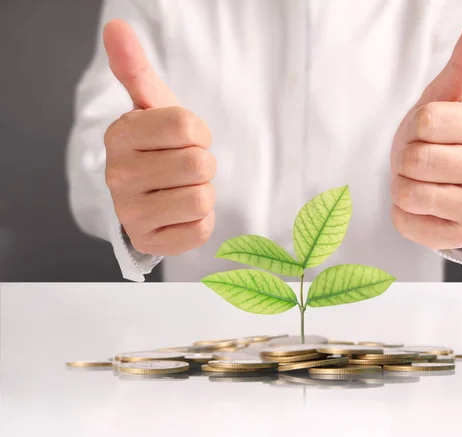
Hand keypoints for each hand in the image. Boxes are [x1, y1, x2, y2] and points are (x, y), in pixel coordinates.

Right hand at [103, 20, 215, 255]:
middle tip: (185, 167)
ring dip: (203, 194)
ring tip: (182, 189)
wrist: (149, 193)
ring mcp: (131, 213)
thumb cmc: (158, 146)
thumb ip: (136, 69)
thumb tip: (116, 27)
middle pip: (199, 166)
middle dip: (202, 164)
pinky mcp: (149, 242)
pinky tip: (181, 214)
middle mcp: (118, 176)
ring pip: (202, 199)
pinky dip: (201, 222)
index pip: (189, 128)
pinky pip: (201, 230)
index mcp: (120, 135)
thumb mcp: (151, 107)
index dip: (199, 134)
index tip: (186, 139)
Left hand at [390, 16, 461, 250]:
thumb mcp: (444, 100)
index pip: (423, 122)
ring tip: (422, 184)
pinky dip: (404, 215)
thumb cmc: (438, 139)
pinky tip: (424, 209)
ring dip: (402, 188)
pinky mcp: (461, 236)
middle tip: (420, 163)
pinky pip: (406, 223)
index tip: (425, 135)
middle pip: (415, 160)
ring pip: (408, 193)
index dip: (412, 130)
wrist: (441, 185)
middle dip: (405, 160)